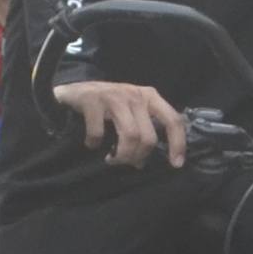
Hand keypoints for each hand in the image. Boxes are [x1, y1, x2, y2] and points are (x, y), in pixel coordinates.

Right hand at [58, 78, 185, 168]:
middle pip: (149, 137)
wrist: (74, 89)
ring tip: (111, 160)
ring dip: (121, 156)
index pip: (173, 120)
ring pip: (130, 136)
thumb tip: (143, 161)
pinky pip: (99, 133)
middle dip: (137, 157)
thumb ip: (143, 129)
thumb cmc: (107, 104)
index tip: (175, 164)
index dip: (178, 143)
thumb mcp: (131, 111)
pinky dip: (94, 144)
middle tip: (124, 162)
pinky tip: (91, 144)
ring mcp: (115, 96)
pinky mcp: (93, 100)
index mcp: (149, 97)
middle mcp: (135, 95)